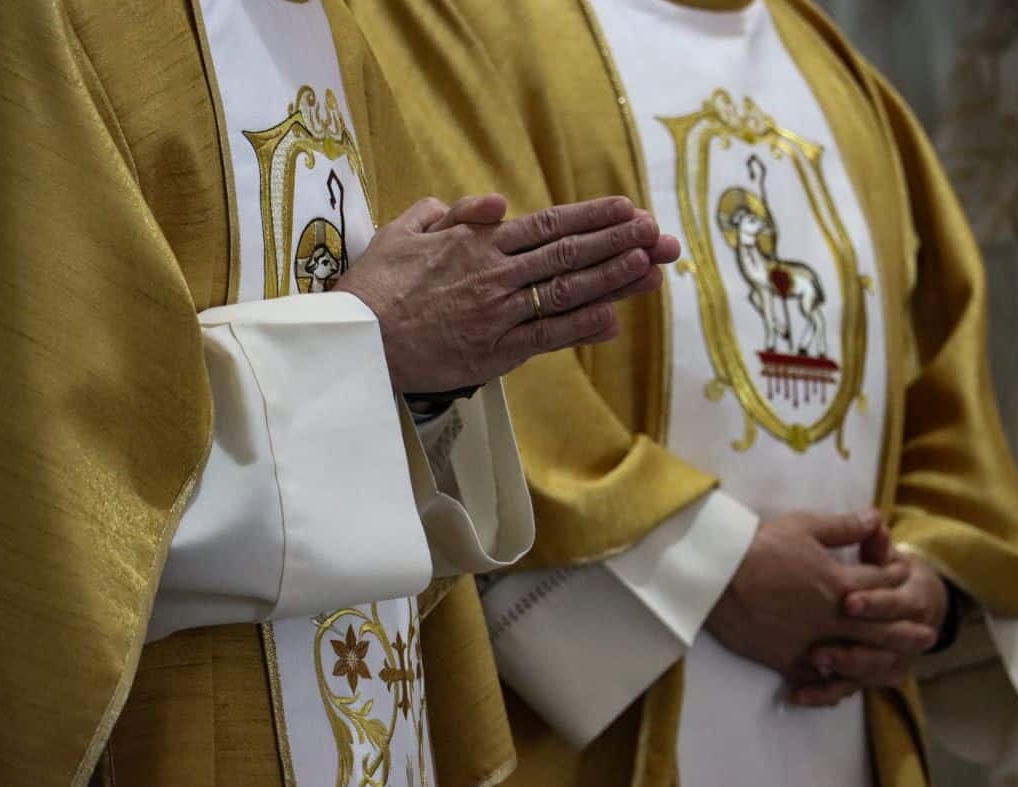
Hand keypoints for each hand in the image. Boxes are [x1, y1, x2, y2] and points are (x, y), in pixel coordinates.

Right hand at [335, 194, 673, 393]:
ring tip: (651, 267)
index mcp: (478, 243)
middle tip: (660, 235)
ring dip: (613, 279)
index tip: (628, 209)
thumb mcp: (404, 231)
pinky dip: (581, 328)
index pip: (548, 225)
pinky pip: (546, 337)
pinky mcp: (495, 352)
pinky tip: (614, 319)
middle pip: (569, 255)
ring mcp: (499, 314)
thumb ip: (450, 213)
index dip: (592, 217)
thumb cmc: (375, 285)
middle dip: (619, 243)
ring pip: (566, 293)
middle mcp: (497, 275)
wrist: (357, 340)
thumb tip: (493, 203)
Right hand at [705, 510, 931, 682]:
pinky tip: (847, 679)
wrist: (715, 577)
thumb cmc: (758, 546)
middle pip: (879, 626)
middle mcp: (831, 618)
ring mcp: (810, 642)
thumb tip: (876, 517)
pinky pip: (820, 675)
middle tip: (928, 635)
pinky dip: (837, 678)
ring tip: (901, 664)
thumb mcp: (803, 525)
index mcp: (838, 583)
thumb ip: (844, 527)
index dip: (895, 576)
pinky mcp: (787, 659)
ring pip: (856, 656)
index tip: (904, 574)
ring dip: (882, 658)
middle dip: (905, 628)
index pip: (879, 582)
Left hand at [792, 553, 947, 705]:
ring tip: (813, 663)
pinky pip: (844, 689)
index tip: (848, 601)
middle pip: (881, 650)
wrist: (910, 601)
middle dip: (852, 650)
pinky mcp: (861, 673)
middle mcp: (902, 637)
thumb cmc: (885, 569)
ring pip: (866, 673)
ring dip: (840, 670)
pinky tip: (797, 693)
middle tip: (820, 648)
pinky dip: (823, 693)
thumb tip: (874, 521)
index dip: (875, 603)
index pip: (897, 605)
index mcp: (911, 600)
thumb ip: (874, 543)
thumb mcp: (880, 553)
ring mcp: (882, 658)